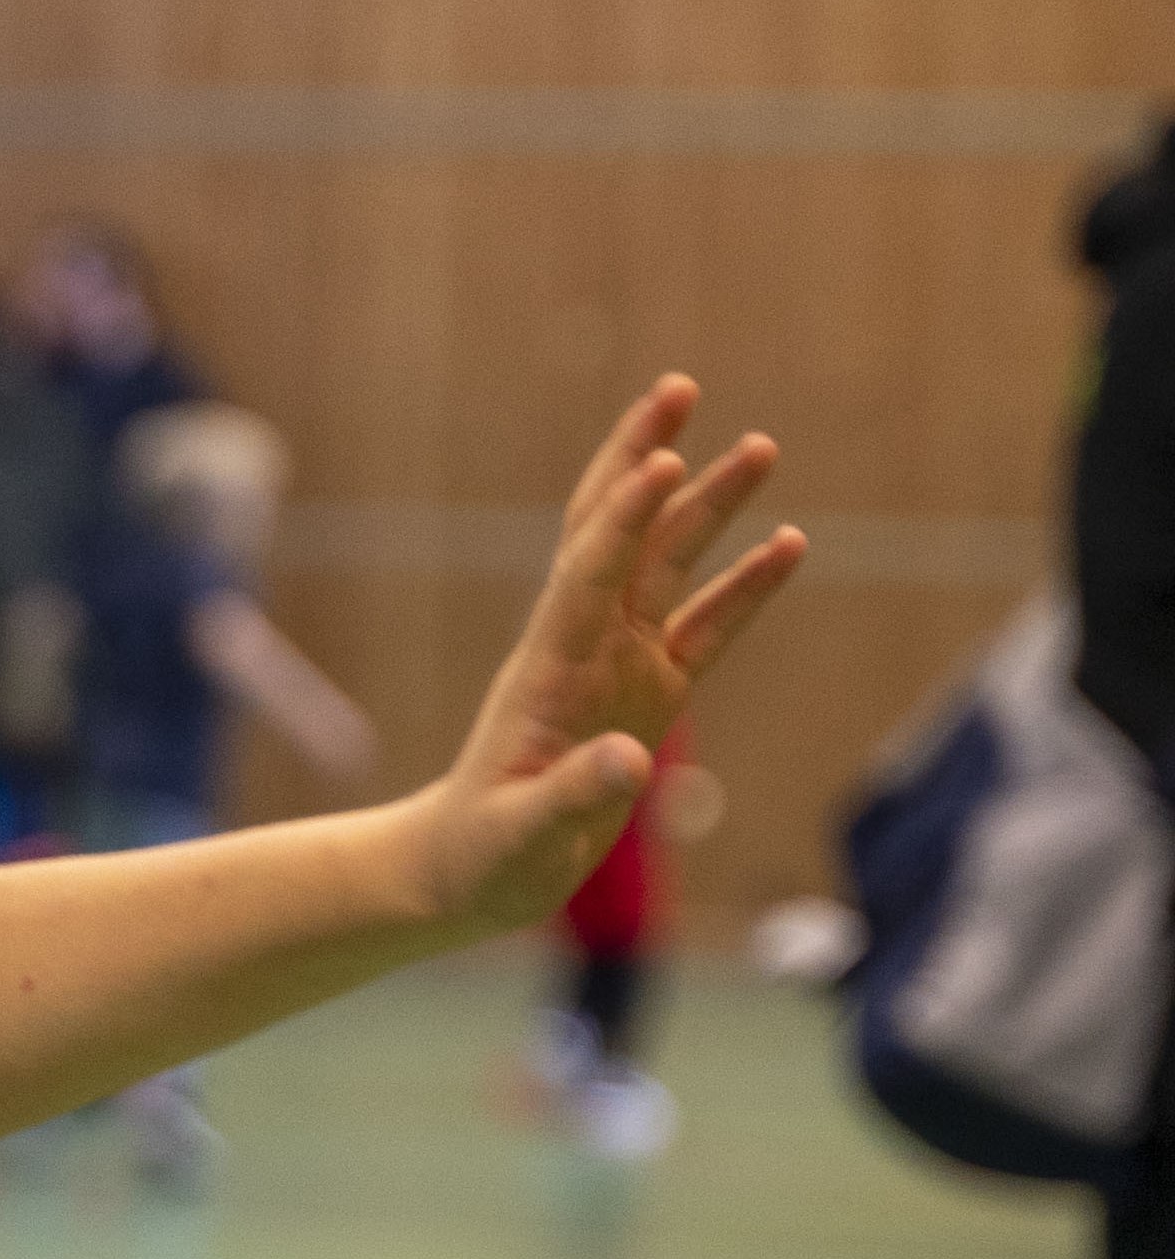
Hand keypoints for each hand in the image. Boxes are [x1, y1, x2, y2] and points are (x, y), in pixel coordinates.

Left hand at [407, 377, 803, 931]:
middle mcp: (583, 649)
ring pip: (667, 564)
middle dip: (645, 461)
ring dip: (709, 505)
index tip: (662, 459)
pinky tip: (790, 544)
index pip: (588, 575)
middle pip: (619, 535)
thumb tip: (629, 762)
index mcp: (549, 671)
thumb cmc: (485, 857)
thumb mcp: (522, 838)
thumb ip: (572, 796)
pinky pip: (705, 627)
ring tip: (760, 444)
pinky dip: (745, 588)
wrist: (468, 871)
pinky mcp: (650, 693)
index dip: (624, 519)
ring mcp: (618, 664)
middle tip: (679, 388)